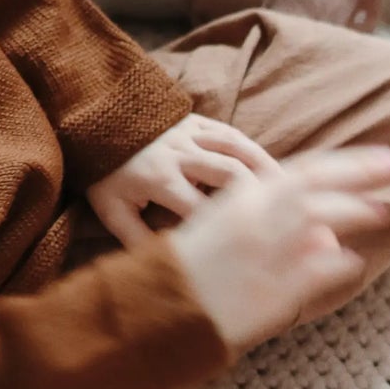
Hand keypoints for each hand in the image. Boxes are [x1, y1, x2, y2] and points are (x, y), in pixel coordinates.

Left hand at [87, 115, 278, 246]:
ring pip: (238, 150)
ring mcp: (191, 134)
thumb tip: (166, 267)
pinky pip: (233, 134)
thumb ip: (136, 238)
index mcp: (159, 179)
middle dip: (260, 197)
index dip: (227, 229)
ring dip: (266, 171)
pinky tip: (276, 170)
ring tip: (293, 194)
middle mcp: (180, 155)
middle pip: (229, 174)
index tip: (251, 248)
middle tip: (289, 219)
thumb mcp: (111, 209)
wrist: (96, 124)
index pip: (200, 208)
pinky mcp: (198, 121)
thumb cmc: (106, 174)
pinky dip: (256, 152)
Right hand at [166, 146, 389, 350]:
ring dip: (356, 212)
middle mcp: (257, 220)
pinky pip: (314, 271)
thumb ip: (265, 214)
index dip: (351, 161)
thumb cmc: (185, 265)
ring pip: (321, 221)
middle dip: (363, 175)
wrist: (155, 308)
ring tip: (383, 211)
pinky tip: (354, 261)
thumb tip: (313, 223)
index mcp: (242, 198)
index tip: (384, 157)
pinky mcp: (270, 289)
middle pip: (320, 188)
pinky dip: (337, 263)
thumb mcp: (221, 224)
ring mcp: (265, 253)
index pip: (307, 169)